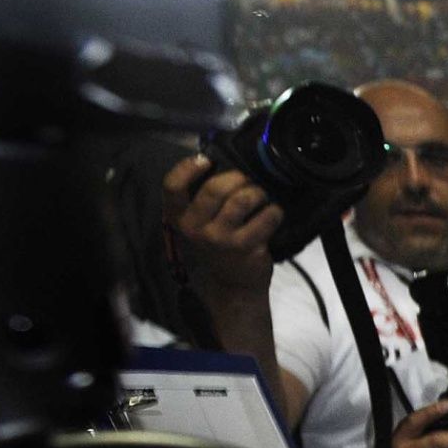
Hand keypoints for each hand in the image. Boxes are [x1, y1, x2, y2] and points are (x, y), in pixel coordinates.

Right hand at [163, 154, 280, 290]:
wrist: (231, 287)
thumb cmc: (214, 247)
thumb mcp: (197, 225)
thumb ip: (199, 199)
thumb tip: (216, 161)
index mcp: (178, 219)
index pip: (172, 186)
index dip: (188, 167)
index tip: (206, 160)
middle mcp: (195, 229)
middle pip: (215, 188)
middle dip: (238, 178)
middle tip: (247, 181)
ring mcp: (220, 240)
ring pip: (243, 199)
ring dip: (258, 192)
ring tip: (261, 197)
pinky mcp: (246, 247)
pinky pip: (267, 216)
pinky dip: (275, 211)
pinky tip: (273, 214)